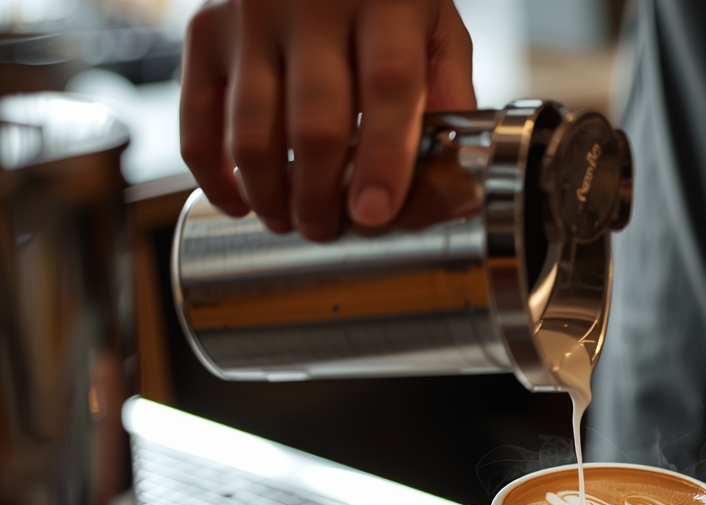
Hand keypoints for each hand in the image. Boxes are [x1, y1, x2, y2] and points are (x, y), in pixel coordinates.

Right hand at [180, 0, 476, 239]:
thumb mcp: (435, 27)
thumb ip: (448, 96)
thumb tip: (456, 180)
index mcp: (387, 2)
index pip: (389, 88)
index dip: (384, 160)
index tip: (374, 214)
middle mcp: (313, 2)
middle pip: (315, 123)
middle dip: (321, 196)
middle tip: (328, 230)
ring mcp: (251, 15)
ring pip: (252, 131)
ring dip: (270, 194)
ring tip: (291, 221)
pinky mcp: (206, 30)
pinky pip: (198, 118)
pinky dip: (214, 173)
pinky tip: (239, 201)